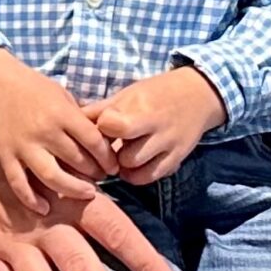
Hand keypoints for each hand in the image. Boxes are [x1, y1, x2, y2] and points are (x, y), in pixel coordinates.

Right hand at [0, 51, 117, 213]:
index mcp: (61, 113)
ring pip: (52, 177)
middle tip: (101, 178)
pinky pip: (19, 183)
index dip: (107, 157)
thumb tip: (101, 139)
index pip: (93, 141)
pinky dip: (31, 199)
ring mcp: (23, 146)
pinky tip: (44, 209)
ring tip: (87, 193)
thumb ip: (78, 117)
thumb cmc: (31, 86)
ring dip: (73, 189)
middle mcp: (44, 131)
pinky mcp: (5, 156)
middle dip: (94, 173)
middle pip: (77, 161)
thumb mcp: (61, 93)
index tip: (112, 164)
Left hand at [84, 67, 227, 183]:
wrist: (198, 95)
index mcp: (141, 107)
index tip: (102, 127)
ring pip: (135, 169)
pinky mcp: (176, 159)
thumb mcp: (129, 94)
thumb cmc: (156, 93)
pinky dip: (137, 175)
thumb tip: (71, 117)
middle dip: (111, 153)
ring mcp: (168, 146)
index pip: (112, 125)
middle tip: (107, 148)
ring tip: (120, 155)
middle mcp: (157, 128)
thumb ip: (102, 108)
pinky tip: (133, 165)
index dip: (102, 129)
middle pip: (123, 154)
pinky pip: (150, 177)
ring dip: (123, 166)